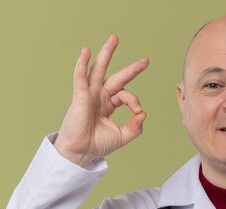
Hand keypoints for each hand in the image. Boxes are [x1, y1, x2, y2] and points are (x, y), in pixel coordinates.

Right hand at [54, 35, 148, 165]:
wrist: (82, 152)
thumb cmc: (97, 144)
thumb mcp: (122, 136)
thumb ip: (135, 127)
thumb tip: (143, 114)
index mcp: (108, 105)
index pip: (126, 95)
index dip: (134, 101)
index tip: (138, 112)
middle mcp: (99, 97)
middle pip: (117, 77)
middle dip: (131, 69)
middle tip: (146, 60)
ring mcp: (89, 94)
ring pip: (99, 70)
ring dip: (106, 54)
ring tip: (114, 39)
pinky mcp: (80, 96)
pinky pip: (81, 77)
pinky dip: (82, 64)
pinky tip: (86, 51)